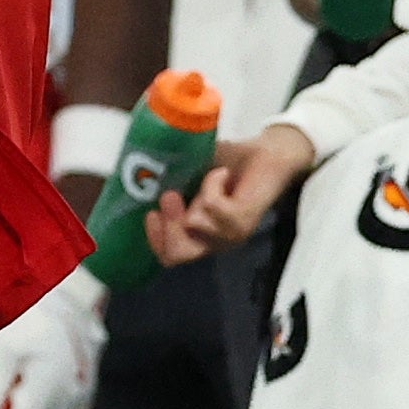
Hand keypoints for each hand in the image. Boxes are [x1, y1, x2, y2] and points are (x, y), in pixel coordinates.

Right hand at [147, 125, 317, 265]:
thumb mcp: (191, 172)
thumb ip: (169, 180)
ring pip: (192, 226)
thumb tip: (139, 177)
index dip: (155, 239)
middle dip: (166, 227)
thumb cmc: (231, 161)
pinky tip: (221, 174)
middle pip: (176, 255)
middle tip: (169, 196)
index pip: (171, 256)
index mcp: (202, 234)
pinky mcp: (243, 220)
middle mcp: (216, 239)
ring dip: (194, 195)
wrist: (270, 152)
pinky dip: (210, 184)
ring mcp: (231, 233)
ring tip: (207, 177)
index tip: (150, 213)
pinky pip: (211, 206)